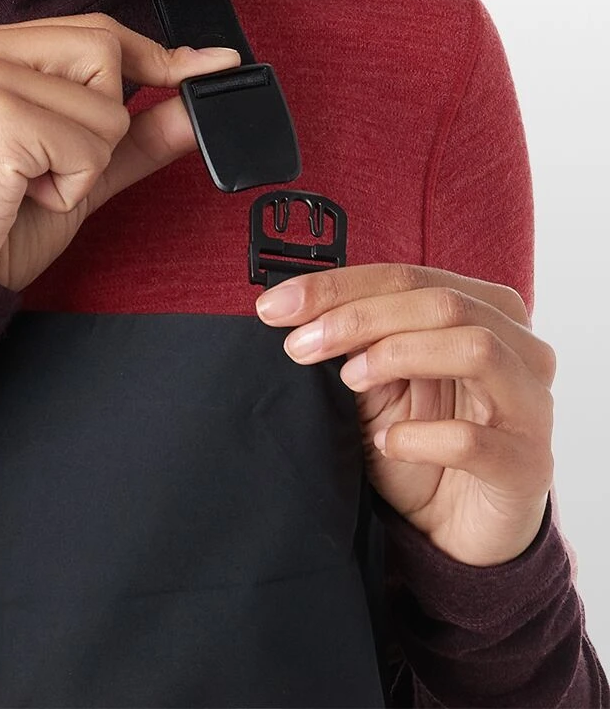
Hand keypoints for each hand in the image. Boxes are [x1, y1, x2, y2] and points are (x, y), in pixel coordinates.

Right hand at [0, 13, 239, 290]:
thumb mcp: (75, 166)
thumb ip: (138, 130)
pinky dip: (71, 185)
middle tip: (44, 163)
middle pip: (104, 51)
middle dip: (100, 123)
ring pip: (104, 105)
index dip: (147, 56)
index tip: (198, 68)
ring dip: (85, 162)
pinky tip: (24, 194)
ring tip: (28, 182)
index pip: (90, 29)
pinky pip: (88, 146)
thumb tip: (200, 100)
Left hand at [254, 264, 556, 565]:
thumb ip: (352, 343)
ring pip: (474, 347)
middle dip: (357, 317)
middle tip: (299, 345)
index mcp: (481, 312)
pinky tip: (391, 443)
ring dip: (398, 355)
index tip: (276, 307)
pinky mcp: (527, 466)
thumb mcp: (375, 384)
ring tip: (349, 380)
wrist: (454, 529)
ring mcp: (530, 405)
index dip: (337, 287)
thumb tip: (291, 310)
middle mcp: (518, 348)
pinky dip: (422, 437)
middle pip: (441, 303)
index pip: (407, 279)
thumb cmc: (420, 443)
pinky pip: (476, 439)